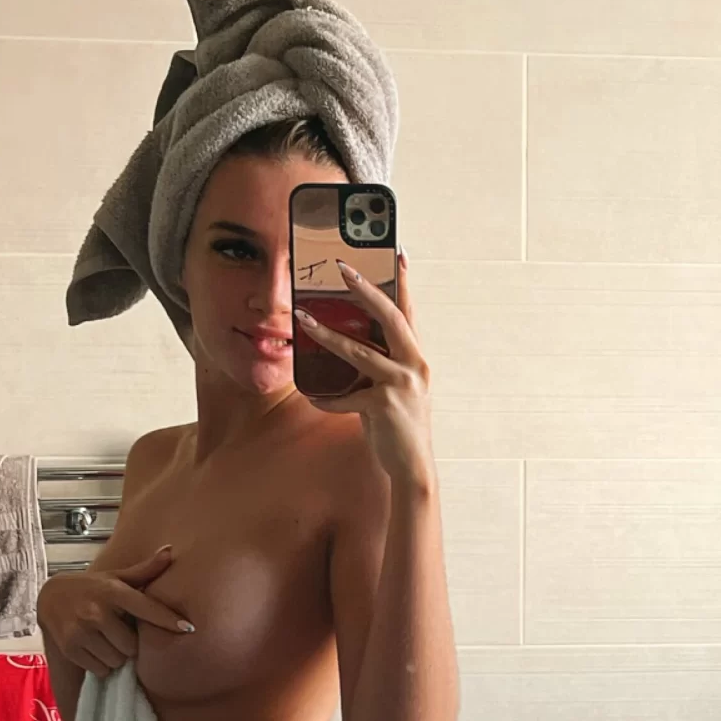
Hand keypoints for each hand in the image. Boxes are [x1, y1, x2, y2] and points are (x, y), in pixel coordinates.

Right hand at [36, 544, 191, 678]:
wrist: (50, 598)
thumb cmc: (93, 588)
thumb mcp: (117, 578)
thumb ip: (145, 570)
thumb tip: (170, 550)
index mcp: (113, 592)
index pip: (147, 608)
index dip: (168, 620)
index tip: (188, 628)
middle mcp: (96, 611)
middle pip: (132, 646)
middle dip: (130, 644)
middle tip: (120, 633)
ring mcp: (81, 631)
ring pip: (117, 660)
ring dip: (117, 656)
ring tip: (107, 640)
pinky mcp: (70, 648)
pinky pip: (101, 669)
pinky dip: (102, 664)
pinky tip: (95, 647)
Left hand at [294, 250, 436, 491]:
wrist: (412, 465)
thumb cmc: (398, 426)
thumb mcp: (390, 389)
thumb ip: (375, 367)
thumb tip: (342, 346)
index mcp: (416, 358)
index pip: (408, 313)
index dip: (402, 283)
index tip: (396, 254)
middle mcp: (415, 366)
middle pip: (390, 318)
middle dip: (365, 290)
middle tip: (342, 268)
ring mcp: (402, 385)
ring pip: (360, 352)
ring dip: (328, 334)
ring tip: (304, 319)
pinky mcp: (385, 406)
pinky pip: (347, 395)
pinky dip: (327, 398)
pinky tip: (313, 396)